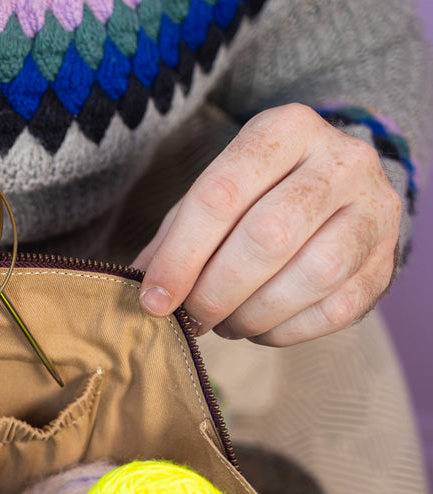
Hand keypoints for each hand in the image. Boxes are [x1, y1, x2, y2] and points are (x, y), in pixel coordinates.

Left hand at [134, 104, 401, 345]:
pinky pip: (335, 309)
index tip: (155, 300)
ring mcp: (375, 210)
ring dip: (253, 313)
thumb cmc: (258, 197)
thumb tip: (141, 288)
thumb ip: (176, 237)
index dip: (181, 256)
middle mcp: (342, 160)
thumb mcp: (212, 198)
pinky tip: (260, 326)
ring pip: (312, 274)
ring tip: (225, 322)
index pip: (222, 193)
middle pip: (269, 235)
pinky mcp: (387, 260)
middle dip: (216, 290)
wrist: (336, 197)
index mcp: (286, 129)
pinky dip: (285, 330)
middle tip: (191, 316)